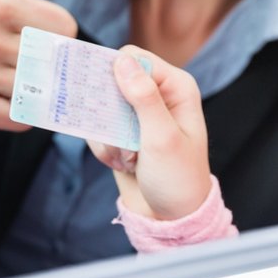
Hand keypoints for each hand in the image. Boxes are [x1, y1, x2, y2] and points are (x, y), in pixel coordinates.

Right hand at [0, 0, 77, 148]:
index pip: (66, 28)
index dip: (53, 29)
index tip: (27, 24)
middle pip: (55, 60)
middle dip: (44, 59)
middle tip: (17, 51)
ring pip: (40, 89)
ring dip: (32, 86)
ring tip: (7, 71)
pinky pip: (22, 118)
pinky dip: (18, 112)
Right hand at [89, 47, 211, 220]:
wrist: (172, 219)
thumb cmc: (178, 179)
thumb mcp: (162, 137)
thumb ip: (143, 97)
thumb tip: (122, 60)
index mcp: (175, 87)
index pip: (135, 58)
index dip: (114, 72)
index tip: (103, 96)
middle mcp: (158, 95)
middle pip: (112, 79)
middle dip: (107, 110)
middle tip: (114, 133)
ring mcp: (139, 115)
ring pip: (101, 107)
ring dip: (106, 135)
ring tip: (127, 156)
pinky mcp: (123, 133)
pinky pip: (98, 129)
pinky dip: (104, 148)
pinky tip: (123, 164)